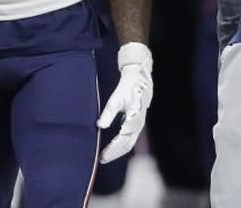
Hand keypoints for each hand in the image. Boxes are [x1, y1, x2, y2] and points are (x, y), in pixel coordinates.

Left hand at [97, 42, 153, 162]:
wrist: (140, 81)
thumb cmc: (127, 88)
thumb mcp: (115, 99)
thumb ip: (108, 113)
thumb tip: (100, 126)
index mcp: (134, 119)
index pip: (123, 139)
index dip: (113, 149)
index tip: (102, 154)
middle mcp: (138, 125)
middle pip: (127, 145)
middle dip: (114, 153)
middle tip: (101, 159)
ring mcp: (138, 126)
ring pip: (129, 144)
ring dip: (117, 151)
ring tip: (104, 156)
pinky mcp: (136, 125)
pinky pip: (129, 139)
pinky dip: (120, 146)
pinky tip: (112, 148)